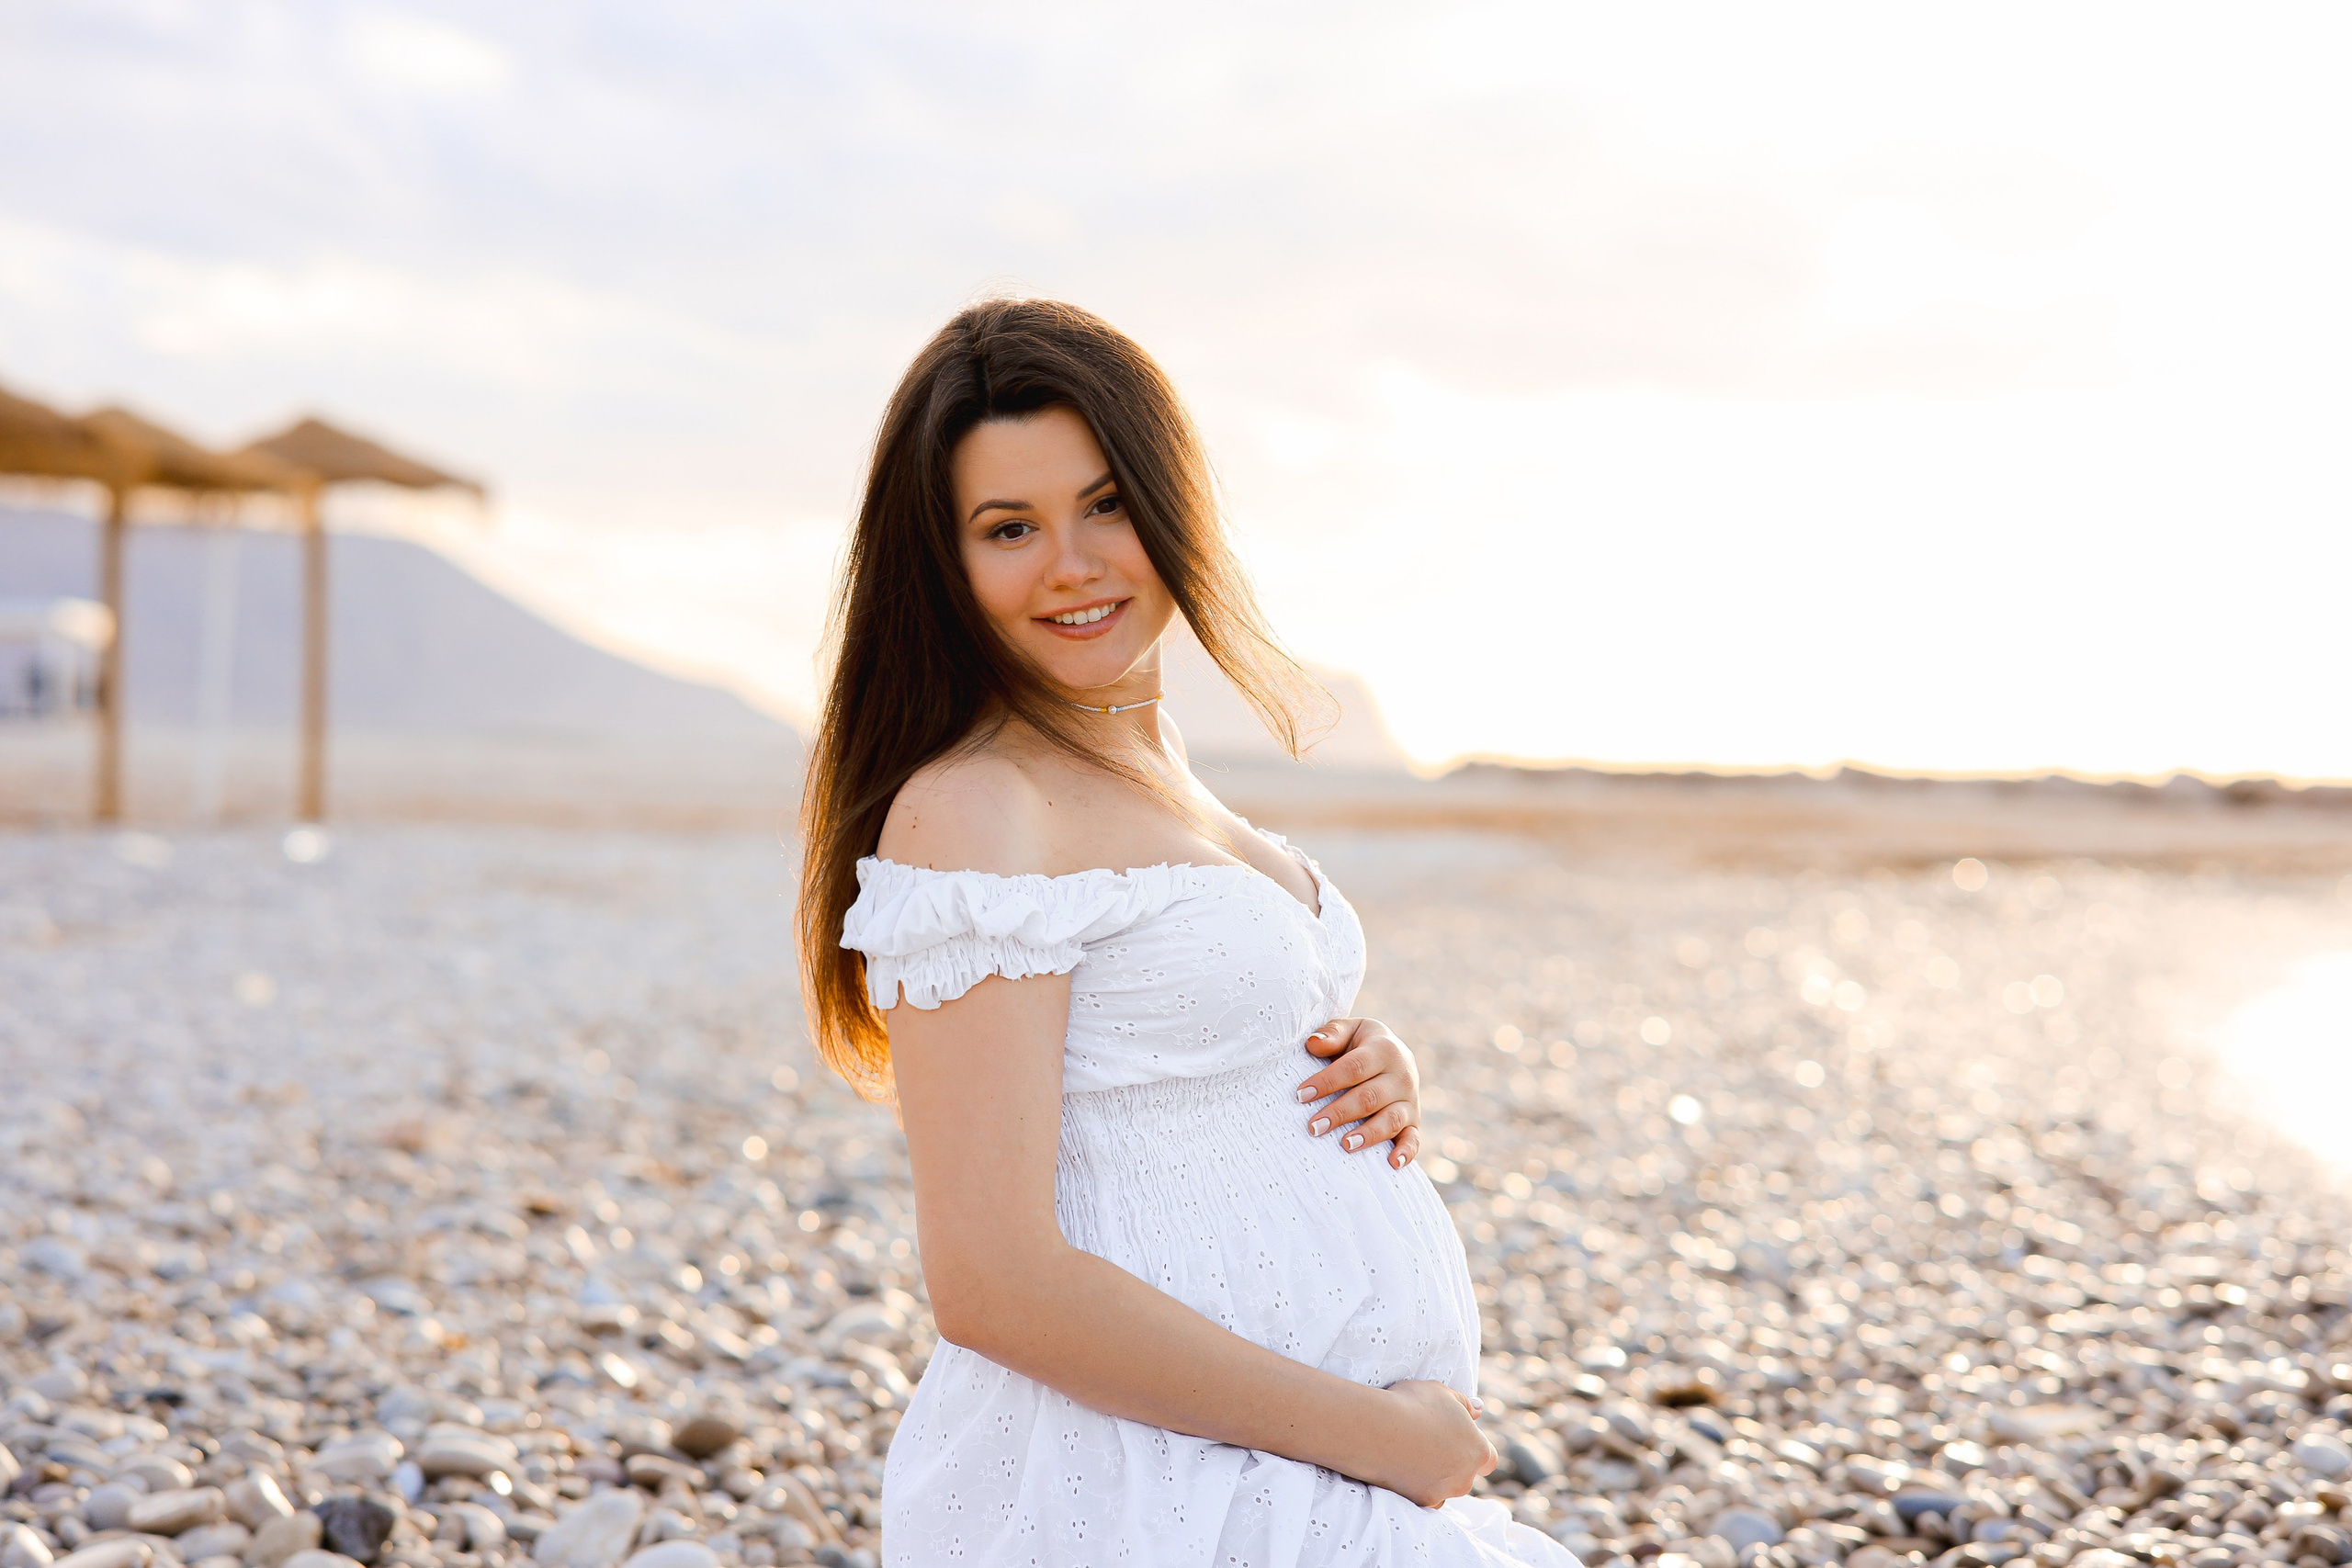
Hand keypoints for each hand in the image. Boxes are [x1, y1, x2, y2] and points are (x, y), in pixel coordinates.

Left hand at [1298, 1017, 1421, 1168]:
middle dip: (1340, 1113)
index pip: (1354, 1068)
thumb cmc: (1360, 1044)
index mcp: (1385, 1049)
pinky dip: (1406, 1152)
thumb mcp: (1349, 1030)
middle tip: (1314, 1127)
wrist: (1391, 1053)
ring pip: (1391, 1120)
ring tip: (1344, 1145)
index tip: (1301, 1095)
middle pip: (1370, 1097)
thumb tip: (1312, 1043)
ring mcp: (1410, 1101)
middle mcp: (1403, 1075)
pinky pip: (1414, 1139)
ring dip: (1368, 1134)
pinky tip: (1392, 1164)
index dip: (1327, 1082)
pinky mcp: (1414, 1122)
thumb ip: (1332, 1034)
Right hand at [1358, 1380, 1495, 1506]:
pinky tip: (1403, 1470)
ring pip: (1446, 1488)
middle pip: (1466, 1475)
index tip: (1458, 1441)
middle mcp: (1466, 1476)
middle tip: (1428, 1445)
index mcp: (1477, 1450)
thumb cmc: (1411, 1404)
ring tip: (1411, 1455)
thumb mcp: (1441, 1392)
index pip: (1487, 1458)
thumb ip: (1464, 1404)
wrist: (1376, 1429)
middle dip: (1453, 1464)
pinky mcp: (1421, 1502)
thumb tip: (1478, 1410)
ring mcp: (1444, 1492)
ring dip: (1436, 1477)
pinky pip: (1426, 1497)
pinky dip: (1418, 1487)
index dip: (1473, 1450)